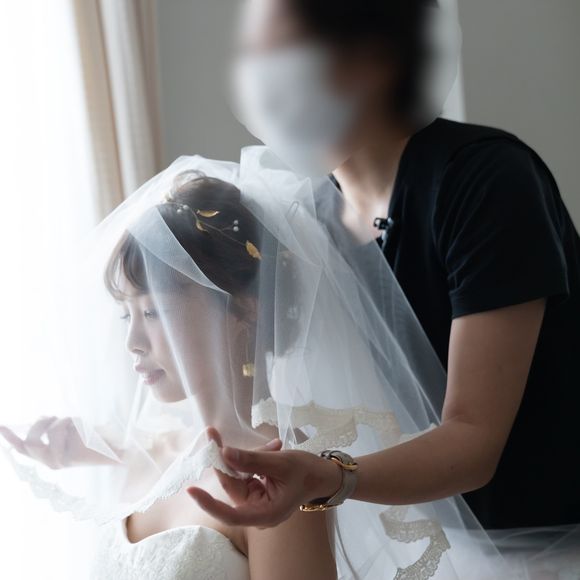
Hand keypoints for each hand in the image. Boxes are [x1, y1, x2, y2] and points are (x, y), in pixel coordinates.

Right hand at [0, 416, 116, 468]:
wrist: (116, 450)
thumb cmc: (95, 440)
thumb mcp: (72, 434)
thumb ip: (52, 430)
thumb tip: (39, 419)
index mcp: (50, 459)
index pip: (23, 449)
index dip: (10, 437)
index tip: (1, 426)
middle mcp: (51, 463)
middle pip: (30, 440)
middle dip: (40, 424)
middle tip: (54, 417)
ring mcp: (58, 461)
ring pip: (50, 430)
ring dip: (63, 421)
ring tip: (77, 427)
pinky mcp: (68, 456)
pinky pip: (62, 430)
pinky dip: (71, 422)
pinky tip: (84, 430)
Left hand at [188, 428, 341, 527]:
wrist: (324, 474)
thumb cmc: (307, 471)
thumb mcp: (280, 463)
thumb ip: (251, 459)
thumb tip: (224, 453)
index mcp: (265, 513)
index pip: (230, 514)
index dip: (209, 503)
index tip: (191, 489)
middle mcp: (257, 511)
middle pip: (233, 486)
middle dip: (227, 460)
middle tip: (213, 434)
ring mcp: (257, 501)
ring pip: (239, 477)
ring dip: (247, 458)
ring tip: (274, 446)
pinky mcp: (258, 491)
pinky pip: (247, 474)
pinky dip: (254, 460)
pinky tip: (274, 448)